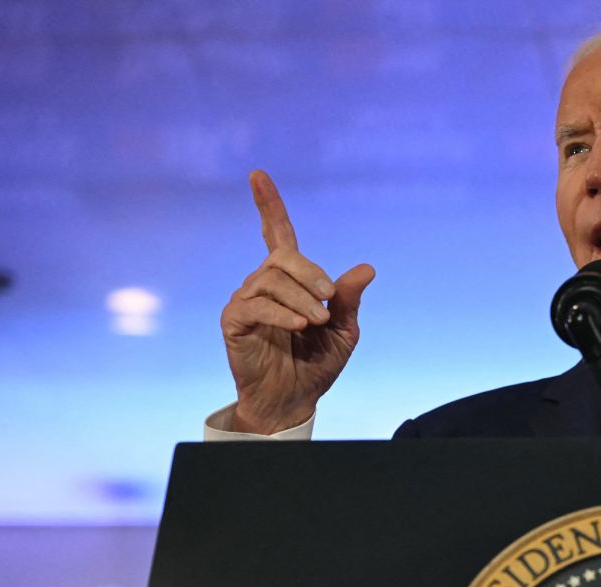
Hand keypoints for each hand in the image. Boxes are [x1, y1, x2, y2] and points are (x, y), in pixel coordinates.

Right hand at [219, 170, 375, 433]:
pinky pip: (255, 305)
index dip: (269, 204)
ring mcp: (246, 300)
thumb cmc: (317, 363)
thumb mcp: (344, 330)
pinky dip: (281, 312)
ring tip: (317, 321)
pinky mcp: (234, 321)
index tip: (258, 175)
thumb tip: (367, 268)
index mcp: (291, 279)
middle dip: (311, 273)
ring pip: (271, 279)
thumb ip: (349, 299)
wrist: (295, 398)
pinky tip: (298, 324)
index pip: (277, 233)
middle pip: (283, 256)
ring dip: (302, 298)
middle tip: (330, 299)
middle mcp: (264, 282)